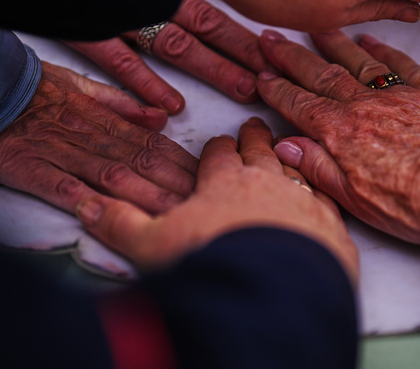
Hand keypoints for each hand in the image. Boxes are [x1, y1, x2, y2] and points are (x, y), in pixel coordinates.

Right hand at [0, 62, 197, 214]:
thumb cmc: (32, 88)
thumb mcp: (82, 83)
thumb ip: (123, 103)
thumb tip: (163, 115)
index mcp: (102, 118)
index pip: (152, 143)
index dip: (182, 162)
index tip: (209, 178)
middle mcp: (88, 135)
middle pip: (141, 162)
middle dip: (175, 184)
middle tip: (206, 204)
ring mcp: (60, 152)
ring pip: (111, 175)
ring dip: (146, 196)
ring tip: (175, 215)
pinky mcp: (29, 168)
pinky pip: (59, 186)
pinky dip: (84, 199)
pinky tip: (107, 216)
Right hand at [64, 0, 267, 119]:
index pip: (215, 8)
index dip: (247, 33)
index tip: (278, 54)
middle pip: (206, 24)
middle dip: (243, 53)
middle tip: (276, 76)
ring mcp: (118, 7)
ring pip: (174, 42)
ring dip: (212, 68)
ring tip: (244, 89)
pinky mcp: (83, 24)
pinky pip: (119, 58)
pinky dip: (146, 83)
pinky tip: (172, 106)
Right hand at [75, 117, 358, 282]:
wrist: (271, 291)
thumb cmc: (212, 262)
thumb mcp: (152, 245)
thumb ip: (121, 223)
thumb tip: (87, 206)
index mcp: (224, 182)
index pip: (219, 154)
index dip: (219, 148)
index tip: (221, 142)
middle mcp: (268, 183)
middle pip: (262, 152)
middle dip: (256, 139)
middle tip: (256, 128)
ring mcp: (304, 203)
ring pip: (298, 170)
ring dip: (292, 160)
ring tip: (288, 153)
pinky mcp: (332, 230)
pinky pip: (328, 203)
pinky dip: (322, 197)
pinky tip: (321, 198)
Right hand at [255, 30, 419, 248]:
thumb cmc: (416, 206)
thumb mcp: (355, 201)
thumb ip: (318, 169)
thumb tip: (285, 146)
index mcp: (342, 134)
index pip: (300, 105)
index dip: (277, 89)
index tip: (261, 74)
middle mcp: (365, 108)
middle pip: (322, 75)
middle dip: (293, 57)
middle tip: (272, 37)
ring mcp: (398, 98)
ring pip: (359, 63)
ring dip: (335, 44)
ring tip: (316, 28)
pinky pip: (402, 65)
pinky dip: (385, 50)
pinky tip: (371, 42)